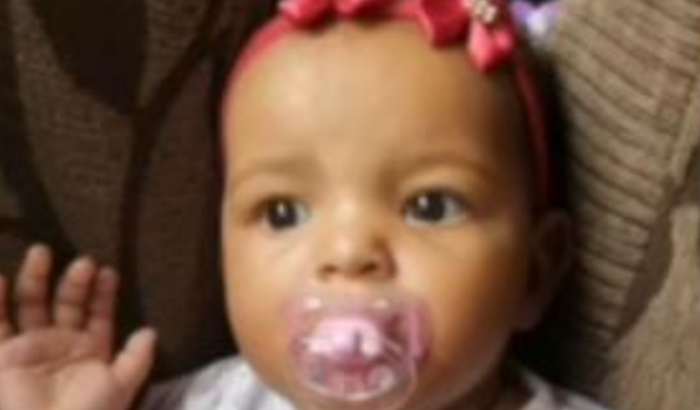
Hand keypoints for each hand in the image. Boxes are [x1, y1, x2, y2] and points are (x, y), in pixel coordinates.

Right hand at [0, 245, 155, 409]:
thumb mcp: (120, 386)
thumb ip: (137, 358)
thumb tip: (151, 330)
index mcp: (90, 349)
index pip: (98, 313)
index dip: (104, 293)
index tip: (109, 272)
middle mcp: (61, 343)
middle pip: (67, 303)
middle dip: (75, 282)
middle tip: (85, 262)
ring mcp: (30, 347)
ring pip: (32, 305)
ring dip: (36, 278)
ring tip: (42, 252)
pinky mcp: (3, 356)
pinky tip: (0, 278)